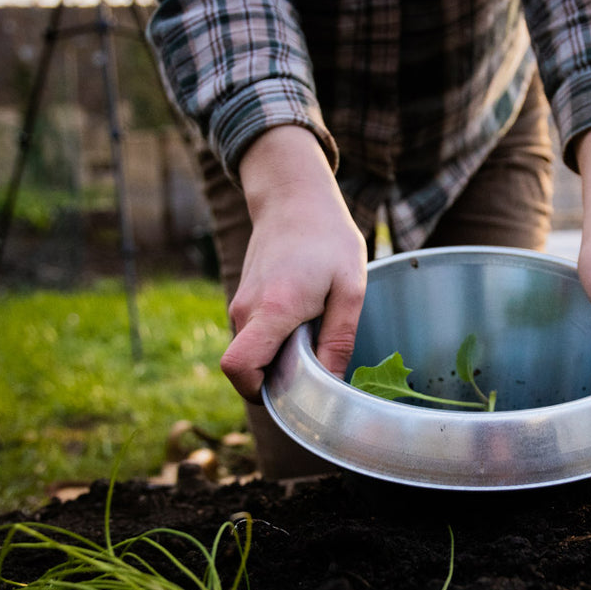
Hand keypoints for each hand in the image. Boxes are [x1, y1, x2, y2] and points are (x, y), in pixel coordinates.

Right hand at [221, 126, 366, 401]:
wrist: (294, 197)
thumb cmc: (328, 238)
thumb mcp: (351, 288)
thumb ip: (339, 339)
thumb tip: (331, 384)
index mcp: (273, 309)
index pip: (239, 367)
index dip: (257, 392)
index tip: (290, 392)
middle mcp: (247, 310)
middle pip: (244, 367)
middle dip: (274, 379)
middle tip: (315, 368)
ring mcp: (241, 303)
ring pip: (249, 352)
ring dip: (277, 358)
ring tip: (315, 335)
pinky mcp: (244, 299)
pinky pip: (253, 336)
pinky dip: (274, 341)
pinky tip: (305, 322)